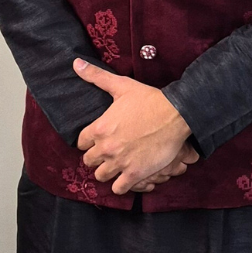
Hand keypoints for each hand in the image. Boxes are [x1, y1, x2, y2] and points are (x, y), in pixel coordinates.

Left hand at [73, 58, 198, 195]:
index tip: (98, 141)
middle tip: (108, 154)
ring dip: (107, 172)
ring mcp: (120, 163)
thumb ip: (96, 76)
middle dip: (97, 158)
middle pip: (89, 162)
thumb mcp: (121, 86)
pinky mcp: (135, 174)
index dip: (89, 142)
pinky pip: (118, 189)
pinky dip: (121, 186)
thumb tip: (75, 63)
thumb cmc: (149, 100)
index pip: (81, 143)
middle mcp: (106, 148)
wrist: (176, 115)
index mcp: (99, 128)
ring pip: (101, 176)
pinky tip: (127, 178)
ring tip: (116, 167)